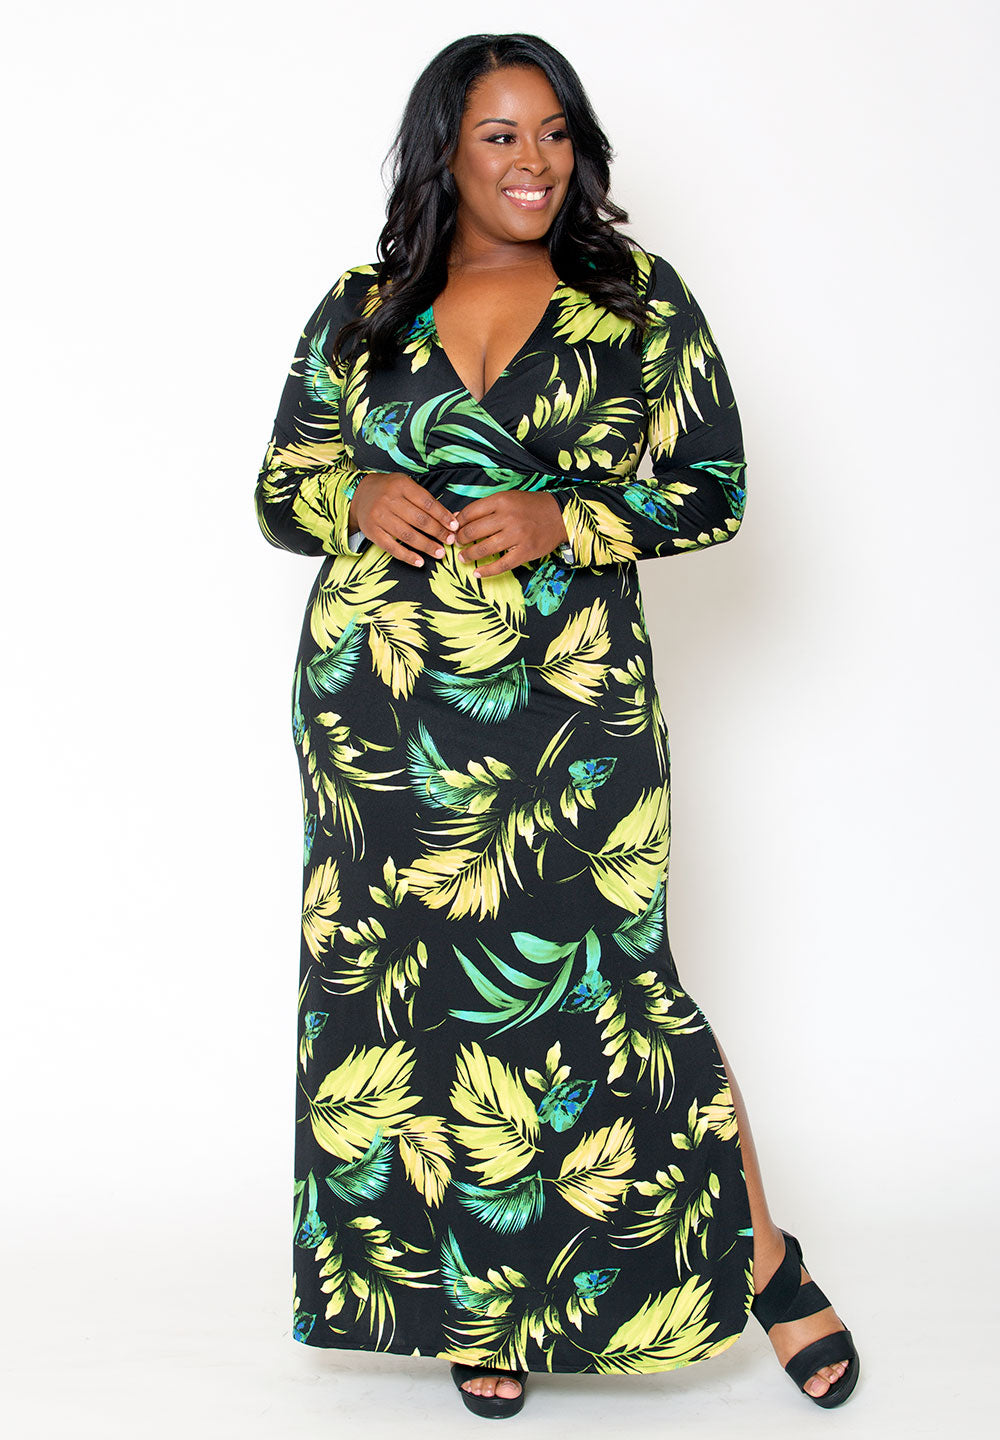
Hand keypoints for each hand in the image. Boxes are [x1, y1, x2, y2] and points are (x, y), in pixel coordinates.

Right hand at [349, 472, 459, 566]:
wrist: (360, 494)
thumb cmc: (389, 490)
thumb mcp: (406, 485)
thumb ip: (425, 500)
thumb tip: (450, 518)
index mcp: (401, 485)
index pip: (427, 503)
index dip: (442, 516)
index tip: (454, 527)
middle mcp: (389, 500)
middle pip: (419, 520)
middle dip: (438, 532)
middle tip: (450, 541)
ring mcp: (379, 517)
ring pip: (407, 535)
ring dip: (426, 546)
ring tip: (440, 553)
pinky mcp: (372, 532)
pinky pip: (392, 547)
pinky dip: (407, 556)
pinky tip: (420, 562)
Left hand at [453, 491, 568, 576]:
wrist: (559, 515)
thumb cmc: (529, 507)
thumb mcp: (507, 499)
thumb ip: (484, 508)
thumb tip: (457, 518)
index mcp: (501, 501)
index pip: (470, 513)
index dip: (457, 523)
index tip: (454, 529)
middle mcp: (508, 517)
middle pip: (473, 531)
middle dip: (460, 540)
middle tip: (458, 544)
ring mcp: (517, 536)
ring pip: (484, 549)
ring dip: (469, 556)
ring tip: (463, 558)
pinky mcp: (525, 552)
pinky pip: (501, 565)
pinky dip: (487, 571)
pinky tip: (477, 573)